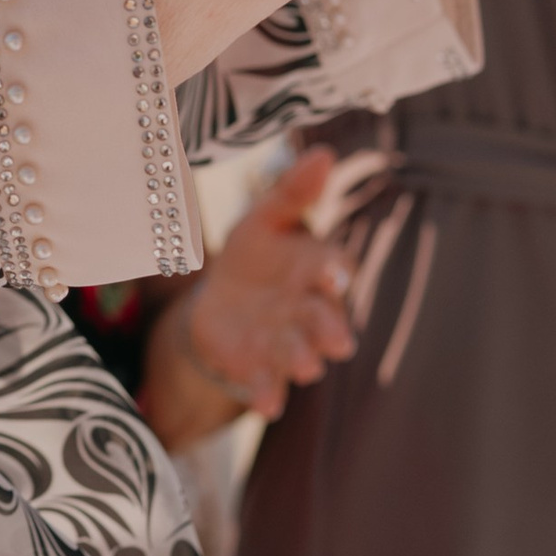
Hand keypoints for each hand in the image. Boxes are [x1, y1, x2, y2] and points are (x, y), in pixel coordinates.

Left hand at [147, 149, 356, 434]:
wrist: (220, 300)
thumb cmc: (255, 255)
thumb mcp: (265, 218)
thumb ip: (293, 192)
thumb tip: (325, 152)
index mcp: (315, 271)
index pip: (333, 272)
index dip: (334, 275)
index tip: (333, 277)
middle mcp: (308, 311)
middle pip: (325, 321)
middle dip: (330, 329)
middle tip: (335, 339)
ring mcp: (285, 343)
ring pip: (300, 354)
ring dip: (303, 361)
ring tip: (304, 365)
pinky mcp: (258, 369)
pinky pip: (266, 384)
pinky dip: (267, 393)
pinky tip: (265, 402)